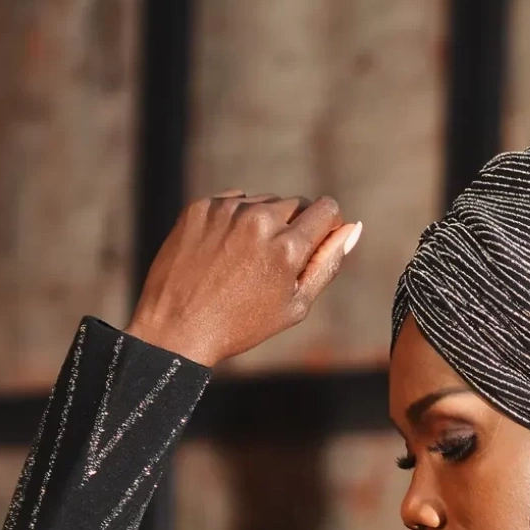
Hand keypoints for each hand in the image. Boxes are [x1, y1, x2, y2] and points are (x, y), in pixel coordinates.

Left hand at [125, 192, 361, 365]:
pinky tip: (225, 251)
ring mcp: (227, 210)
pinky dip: (235, 219)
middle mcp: (259, 219)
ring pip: (264, 200)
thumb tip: (353, 228)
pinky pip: (233, 201)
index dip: (326, 227)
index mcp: (288, 247)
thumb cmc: (242, 325)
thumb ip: (327, 264)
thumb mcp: (295, 305)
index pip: (326, 209)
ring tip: (245, 262)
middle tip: (274, 265)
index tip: (314, 245)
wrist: (176, 328)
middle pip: (296, 203)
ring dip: (264, 222)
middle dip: (294, 227)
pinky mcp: (201, 206)